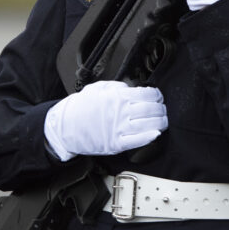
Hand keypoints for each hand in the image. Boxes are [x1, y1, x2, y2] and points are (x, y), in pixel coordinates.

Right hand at [44, 81, 167, 161]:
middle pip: (150, 109)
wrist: (65, 126)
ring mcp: (118, 128)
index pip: (146, 94)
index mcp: (117, 97)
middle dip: (160, 109)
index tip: (158, 97)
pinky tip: (156, 134)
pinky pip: (136, 141)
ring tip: (163, 121)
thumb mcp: (98, 88)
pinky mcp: (115, 143)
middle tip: (162, 109)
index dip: (157, 95)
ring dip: (159, 123)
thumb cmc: (79, 108)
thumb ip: (117, 86)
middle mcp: (120, 112)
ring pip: (147, 124)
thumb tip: (131, 87)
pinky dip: (148, 137)